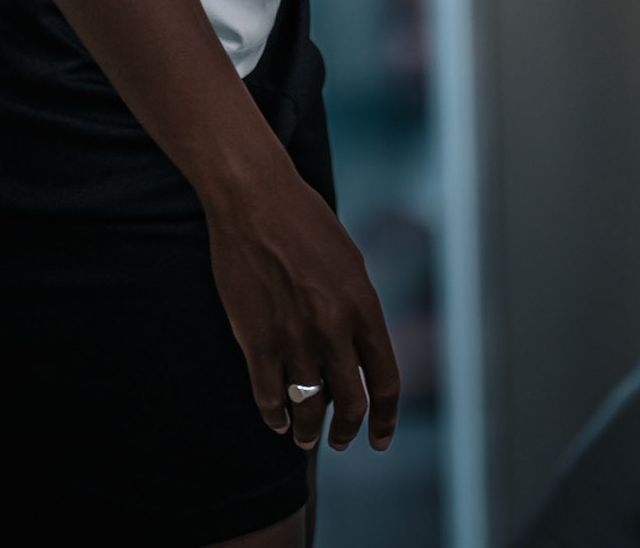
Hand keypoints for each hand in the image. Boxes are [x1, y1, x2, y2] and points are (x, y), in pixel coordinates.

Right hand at [204, 161, 400, 453]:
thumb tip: (359, 348)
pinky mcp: (257, 339)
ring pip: (308, 408)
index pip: (385, 381)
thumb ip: (358, 307)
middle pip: (350, 404)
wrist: (254, 197)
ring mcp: (294, 337)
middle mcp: (333, 328)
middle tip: (341, 441)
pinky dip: (274, 416)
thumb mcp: (349, 261)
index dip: (385, 418)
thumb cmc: (303, 220)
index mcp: (363, 306)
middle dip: (347, 431)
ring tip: (303, 438)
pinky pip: (269, 396)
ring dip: (307, 431)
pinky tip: (276, 419)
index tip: (379, 438)